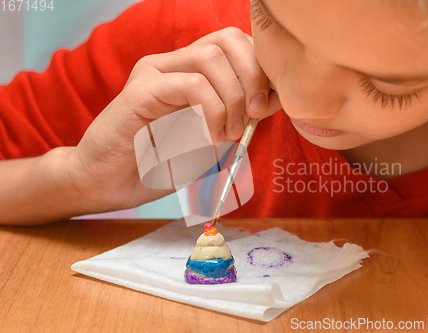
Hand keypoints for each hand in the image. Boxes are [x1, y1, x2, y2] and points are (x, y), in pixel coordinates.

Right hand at [67, 27, 281, 212]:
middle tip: (255, 115)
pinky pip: (191, 85)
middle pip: (228, 39)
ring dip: (232, 98)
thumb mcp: (212, 140)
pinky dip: (212, 111)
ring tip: (230, 133)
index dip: (262, 70)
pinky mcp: (140, 91)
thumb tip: (274, 98)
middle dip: (254, 77)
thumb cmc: (160, 164)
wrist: (109, 184)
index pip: (236, 44)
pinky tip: (210, 136)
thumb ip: (239, 117)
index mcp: (190, 70)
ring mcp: (154, 72)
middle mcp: (172, 63)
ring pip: (211, 58)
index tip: (270, 106)